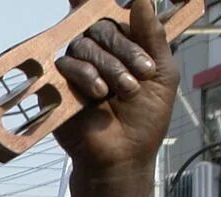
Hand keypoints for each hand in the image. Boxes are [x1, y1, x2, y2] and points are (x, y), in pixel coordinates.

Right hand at [52, 0, 176, 182]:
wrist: (123, 155)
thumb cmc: (146, 118)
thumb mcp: (162, 72)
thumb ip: (152, 36)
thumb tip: (141, 0)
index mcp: (123, 47)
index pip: (115, 17)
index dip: (106, 5)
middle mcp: (99, 54)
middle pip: (100, 27)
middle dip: (123, 48)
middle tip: (140, 73)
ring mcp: (76, 70)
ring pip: (83, 45)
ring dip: (108, 65)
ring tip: (122, 90)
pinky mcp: (57, 87)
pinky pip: (65, 65)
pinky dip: (85, 74)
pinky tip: (99, 93)